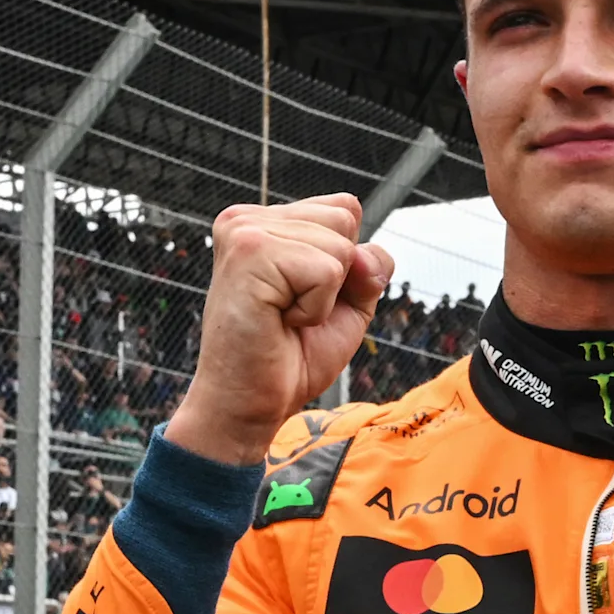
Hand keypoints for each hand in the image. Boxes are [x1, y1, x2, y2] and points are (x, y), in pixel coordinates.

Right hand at [162, 194, 388, 464]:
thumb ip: (369, 267)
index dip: (346, 264)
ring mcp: (245, 231)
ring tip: (282, 317)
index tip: (303, 297)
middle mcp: (248, 219)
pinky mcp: (250, 253)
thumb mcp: (347, 304)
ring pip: (340, 247)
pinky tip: (279, 321)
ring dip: (324, 298)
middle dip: (338, 278)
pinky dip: (315, 309)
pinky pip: (326, 272)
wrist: (248, 405)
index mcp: (265, 221)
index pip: (345, 208)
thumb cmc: (289, 358)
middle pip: (346, 219)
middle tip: (292, 312)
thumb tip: (365, 254)